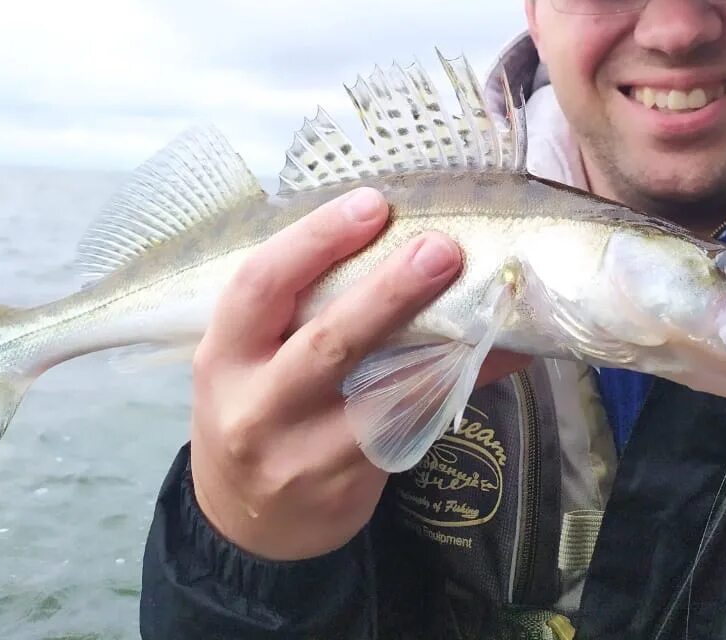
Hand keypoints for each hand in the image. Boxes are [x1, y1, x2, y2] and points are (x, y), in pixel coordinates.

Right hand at [189, 186, 529, 560]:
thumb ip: (299, 303)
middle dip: (388, 293)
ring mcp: (303, 452)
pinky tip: (499, 352)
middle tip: (442, 249)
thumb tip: (392, 225)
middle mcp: (257, 404)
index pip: (261, 285)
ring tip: (490, 301)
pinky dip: (458, 384)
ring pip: (380, 395)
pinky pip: (412, 426)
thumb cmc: (259, 406)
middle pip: (327, 344)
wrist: (250, 522)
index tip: (372, 203)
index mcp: (226, 353)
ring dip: (441, 345)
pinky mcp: (348, 483)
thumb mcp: (249, 356)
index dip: (315, 240)